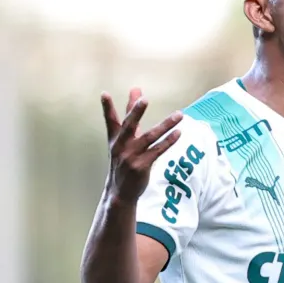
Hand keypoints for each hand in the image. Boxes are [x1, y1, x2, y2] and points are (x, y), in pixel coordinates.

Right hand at [100, 88, 182, 203]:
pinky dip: (168, 141)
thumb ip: (132, 115)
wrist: (120, 192)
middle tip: (144, 99)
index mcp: (115, 139)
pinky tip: (178, 133)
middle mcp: (121, 147)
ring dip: (165, 125)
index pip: (110, 121)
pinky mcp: (141, 167)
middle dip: (136, 113)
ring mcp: (131, 157)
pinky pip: (157, 151)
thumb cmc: (124, 160)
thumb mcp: (124, 139)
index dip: (107, 107)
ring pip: (150, 137)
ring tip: (179, 114)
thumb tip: (136, 90)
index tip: (104, 94)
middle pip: (129, 126)